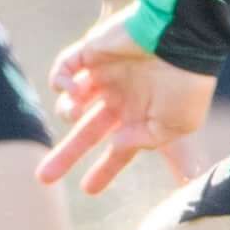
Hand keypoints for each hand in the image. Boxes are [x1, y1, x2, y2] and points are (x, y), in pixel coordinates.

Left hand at [40, 12, 218, 196]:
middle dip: (67, 155)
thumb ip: (147, 141)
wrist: (180, 39)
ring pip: (72, 101)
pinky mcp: (92, 51)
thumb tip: (122, 146)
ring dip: (67, 112)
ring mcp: (106, 73)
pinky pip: (64, 68)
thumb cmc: (185, 84)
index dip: (105, 169)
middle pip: (87, 131)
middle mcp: (123, 97)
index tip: (88, 189)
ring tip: (76, 113)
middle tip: (44, 178)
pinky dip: (61, 81)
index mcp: (144, 115)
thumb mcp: (177, 127)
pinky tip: (74, 89)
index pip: (119, 148)